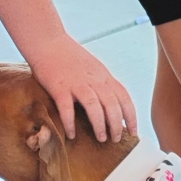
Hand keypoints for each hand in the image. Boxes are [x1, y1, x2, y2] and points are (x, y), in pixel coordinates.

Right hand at [23, 33, 137, 142]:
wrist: (47, 41)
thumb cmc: (68, 55)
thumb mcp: (92, 67)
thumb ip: (101, 83)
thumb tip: (111, 105)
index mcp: (102, 75)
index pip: (123, 97)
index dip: (131, 116)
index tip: (133, 131)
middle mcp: (93, 79)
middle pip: (112, 104)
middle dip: (116, 125)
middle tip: (115, 139)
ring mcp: (76, 83)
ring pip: (94, 107)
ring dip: (100, 125)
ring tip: (101, 138)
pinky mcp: (59, 87)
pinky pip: (67, 108)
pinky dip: (70, 123)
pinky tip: (71, 134)